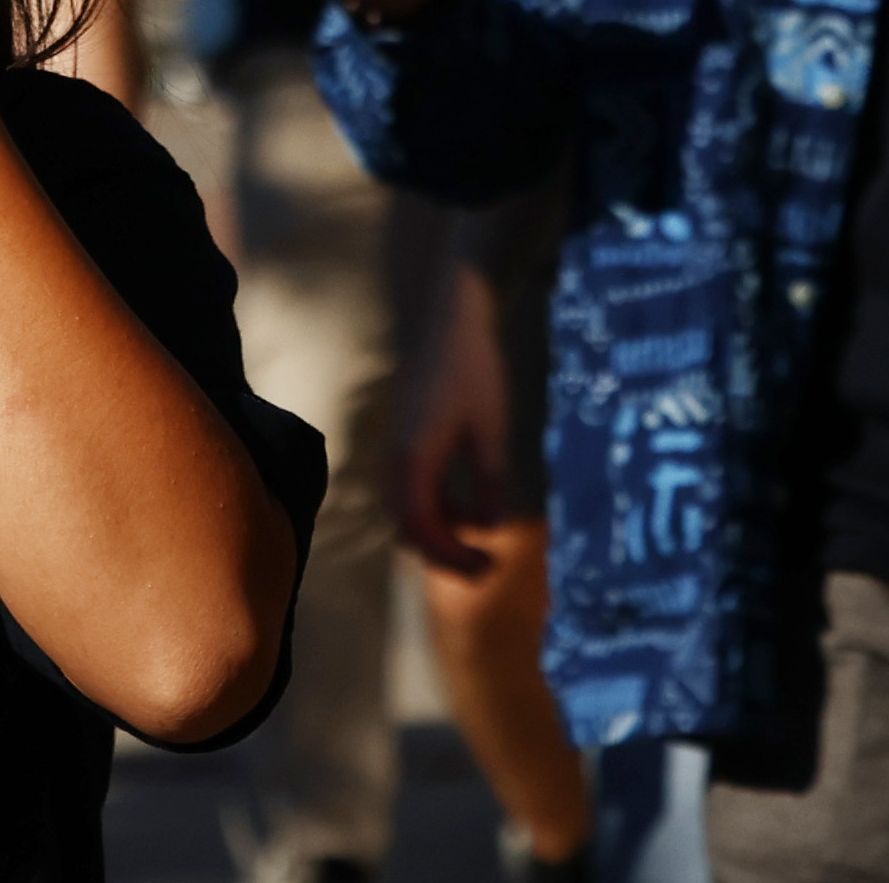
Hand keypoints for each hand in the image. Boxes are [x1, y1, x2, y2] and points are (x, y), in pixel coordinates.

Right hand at [394, 257, 518, 580]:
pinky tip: (470, 509)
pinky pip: (412, 491)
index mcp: (413, 457)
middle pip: (407, 525)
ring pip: (407, 511)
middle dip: (443, 553)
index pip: (419, 525)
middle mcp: (396, 457)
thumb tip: (490, 528)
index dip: (449, 555)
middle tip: (486, 568)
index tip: (488, 566)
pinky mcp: (406, 441)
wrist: (452, 321)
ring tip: (481, 543)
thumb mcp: (492, 430)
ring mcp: (398, 449)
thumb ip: (489, 481)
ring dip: (440, 533)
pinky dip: (437, 510)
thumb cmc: (474, 370)